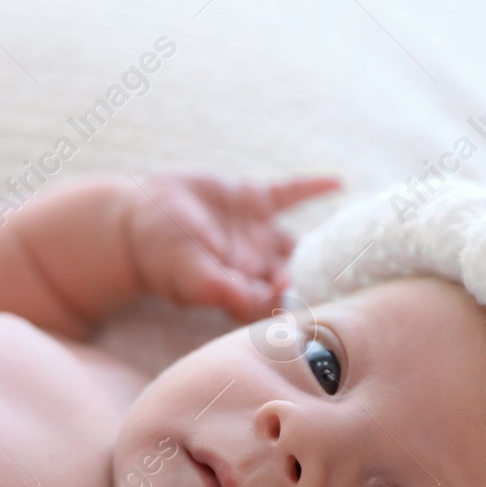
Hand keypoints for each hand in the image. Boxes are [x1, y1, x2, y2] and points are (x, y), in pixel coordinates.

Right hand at [125, 173, 341, 322]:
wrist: (136, 219)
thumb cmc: (160, 255)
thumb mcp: (190, 274)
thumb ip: (222, 289)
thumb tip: (254, 302)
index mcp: (244, 288)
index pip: (281, 300)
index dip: (298, 298)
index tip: (305, 290)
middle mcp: (256, 266)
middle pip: (298, 274)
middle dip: (318, 276)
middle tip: (342, 271)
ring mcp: (257, 234)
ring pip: (299, 241)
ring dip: (322, 241)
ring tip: (348, 237)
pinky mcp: (253, 202)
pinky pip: (289, 196)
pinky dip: (312, 188)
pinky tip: (338, 184)